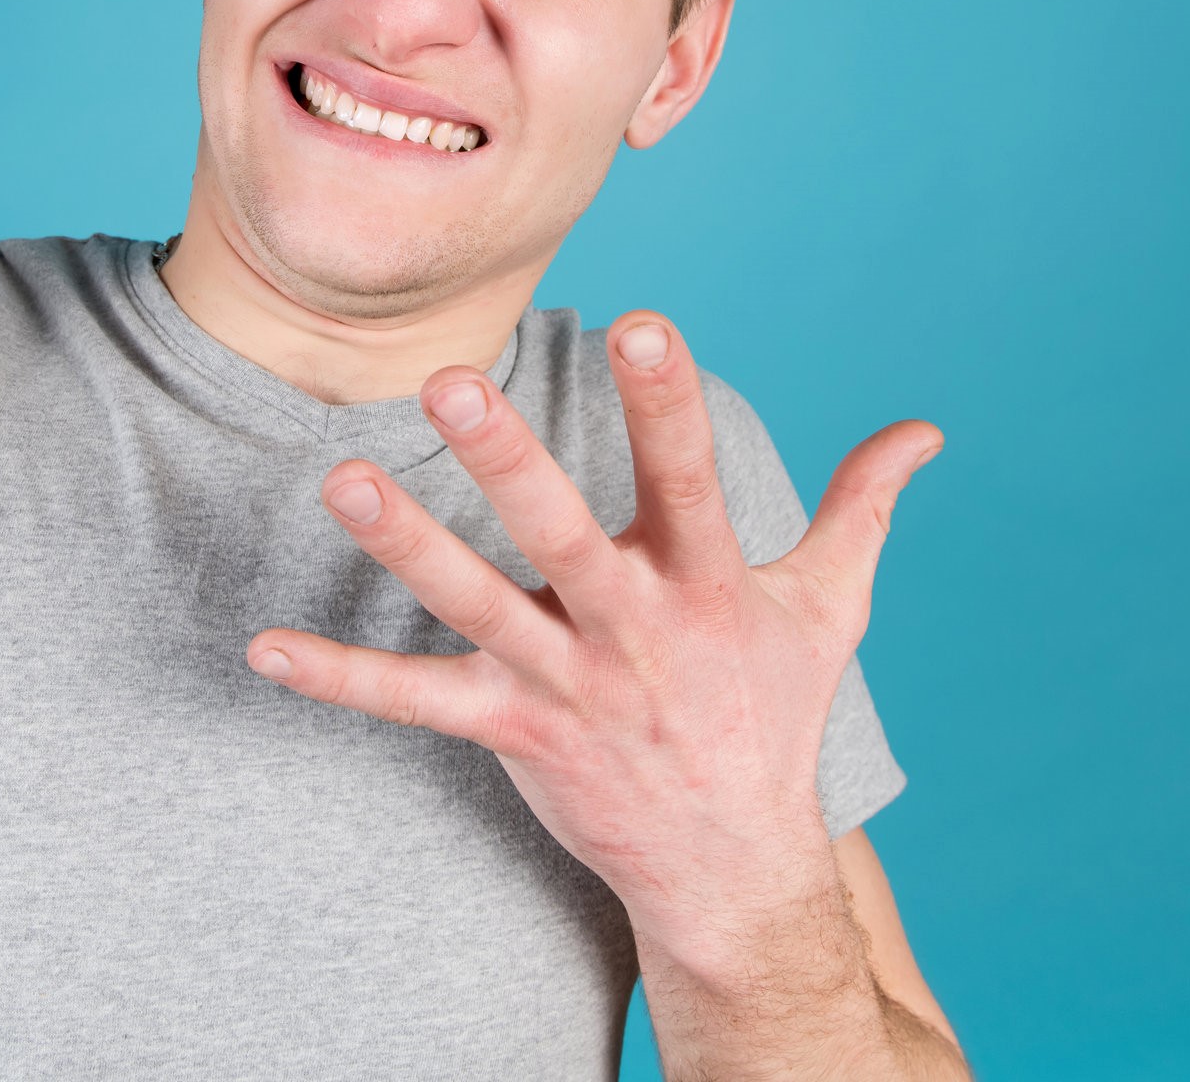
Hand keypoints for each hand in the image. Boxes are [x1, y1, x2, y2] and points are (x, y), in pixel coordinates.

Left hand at [245, 312, 940, 968]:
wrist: (735, 868)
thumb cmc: (774, 715)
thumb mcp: (831, 608)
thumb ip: (864, 506)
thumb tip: (926, 430)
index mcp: (709, 584)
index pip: (690, 479)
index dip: (668, 403)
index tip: (645, 321)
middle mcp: (634, 631)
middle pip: (563, 534)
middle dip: (507, 459)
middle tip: (445, 380)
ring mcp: (568, 686)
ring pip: (477, 607)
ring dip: (406, 547)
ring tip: (339, 479)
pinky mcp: (513, 733)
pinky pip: (415, 706)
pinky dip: (341, 680)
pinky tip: (264, 649)